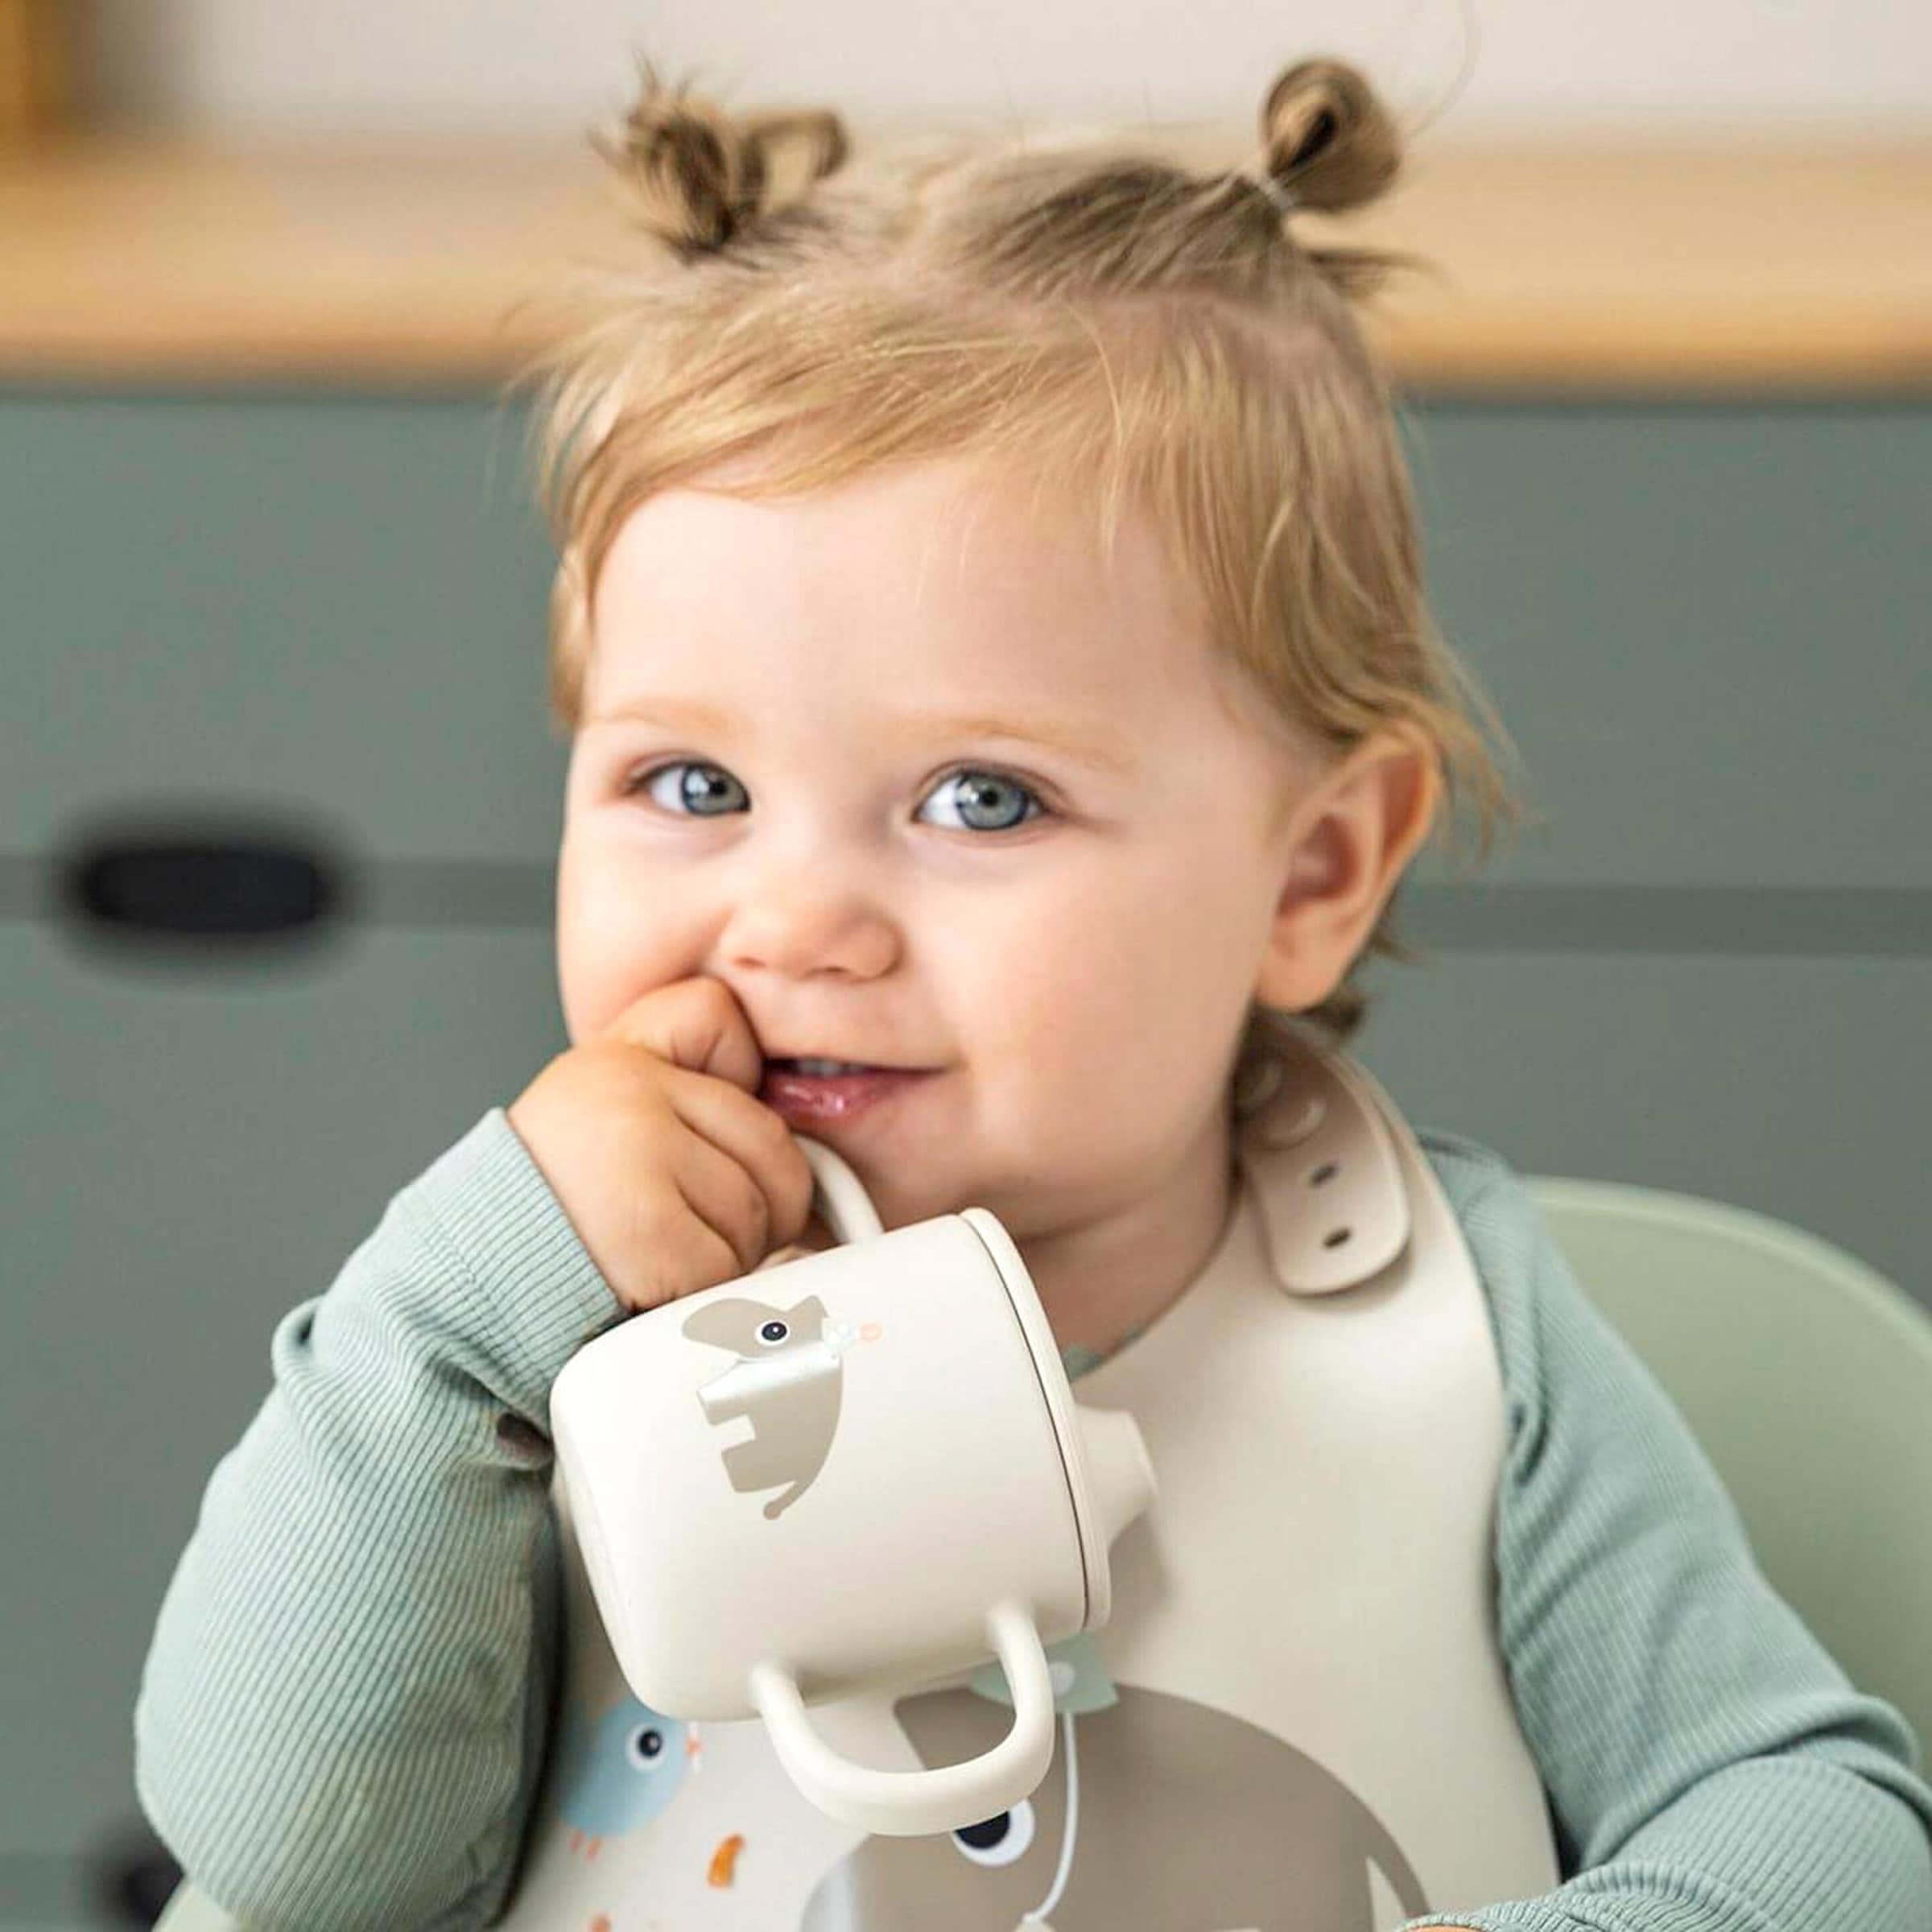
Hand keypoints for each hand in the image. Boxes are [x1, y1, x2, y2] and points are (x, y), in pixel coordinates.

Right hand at [506, 975, 814, 1314]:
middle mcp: (630, 1092)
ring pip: (757, 1210)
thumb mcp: (605, 1117)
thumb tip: (792, 1130)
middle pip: (770, 1142)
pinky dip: (701, 1291)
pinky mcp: (652, 1229)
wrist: (473, 1283)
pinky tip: (652, 1283)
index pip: (721, 1019)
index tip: (709, 1139)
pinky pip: (726, 1265)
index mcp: (619, 1057)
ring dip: (730, 1254)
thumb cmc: (553, 1211)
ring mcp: (642, 1154)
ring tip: (662, 1252)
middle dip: (758, 1201)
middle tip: (700, 1224)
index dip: (735, 1083)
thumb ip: (681, 1095)